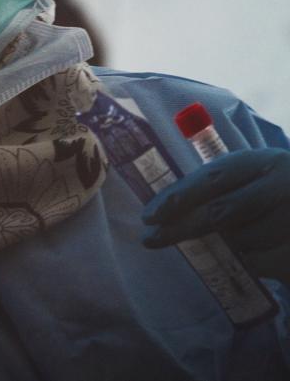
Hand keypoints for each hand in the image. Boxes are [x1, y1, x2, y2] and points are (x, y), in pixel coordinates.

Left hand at [141, 148, 289, 284]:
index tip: (148, 216)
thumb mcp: (253, 177)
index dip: (177, 197)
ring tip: (231, 238)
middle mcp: (282, 185)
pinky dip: (249, 262)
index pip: (212, 179)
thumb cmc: (276, 192)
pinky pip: (259, 263)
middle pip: (219, 213)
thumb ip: (217, 186)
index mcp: (264, 162)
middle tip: (151, 239)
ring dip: (223, 245)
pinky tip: (255, 253)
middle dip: (180, 228)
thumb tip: (162, 210)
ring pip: (238, 242)